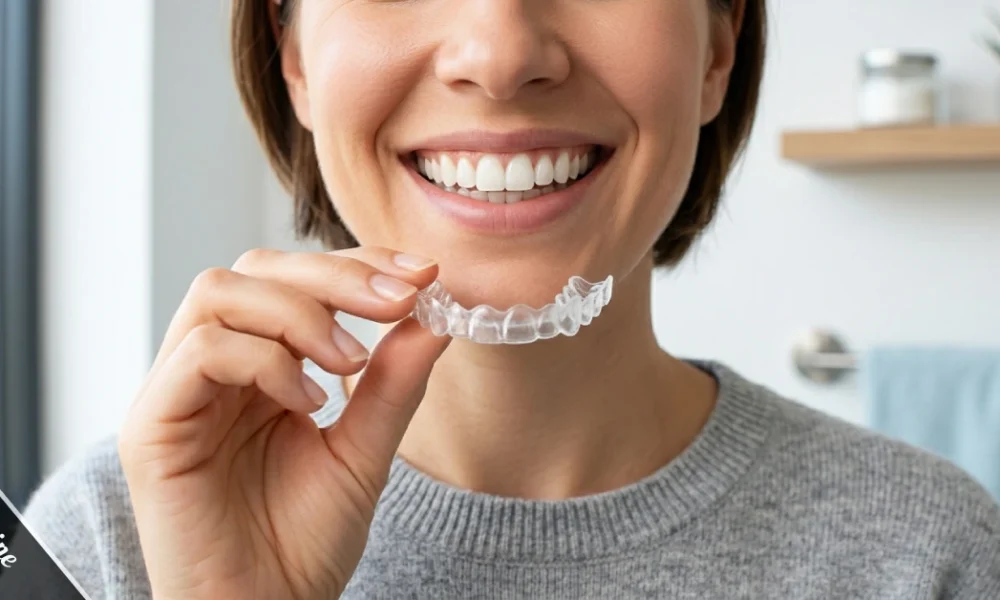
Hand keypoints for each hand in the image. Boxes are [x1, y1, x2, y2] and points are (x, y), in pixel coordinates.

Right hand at [118, 247, 450, 599]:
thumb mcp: (364, 450)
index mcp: (257, 367)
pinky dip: (266, 360)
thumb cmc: (302, 542)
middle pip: (256, 267)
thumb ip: (393, 382)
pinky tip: (309, 402)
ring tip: (349, 364)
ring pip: (219, 292)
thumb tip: (437, 314)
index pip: (295, 278)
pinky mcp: (152, 426)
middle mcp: (211, 368)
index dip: (357, 263)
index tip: (422, 275)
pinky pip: (201, 351)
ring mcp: (177, 392)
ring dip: (300, 313)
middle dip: (335, 274)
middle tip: (398, 300)